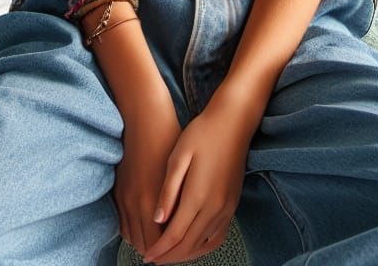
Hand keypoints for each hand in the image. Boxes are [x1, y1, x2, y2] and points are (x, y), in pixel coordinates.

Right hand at [114, 110, 180, 260]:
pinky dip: (135, 232)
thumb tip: (180, 228)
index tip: (180, 254)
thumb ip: (178, 205)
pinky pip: (123, 224)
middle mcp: (135, 204)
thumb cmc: (168, 140)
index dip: (172, 253)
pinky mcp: (118, 190)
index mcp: (154, 202)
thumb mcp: (180, 173)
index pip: (162, 243)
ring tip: (161, 246)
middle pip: (146, 244)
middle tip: (172, 254)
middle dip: (160, 253)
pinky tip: (146, 230)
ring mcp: (124, 197)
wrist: (144, 117)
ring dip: (146, 244)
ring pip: (133, 236)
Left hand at [141, 98, 253, 263]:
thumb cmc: (200, 135)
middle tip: (152, 260)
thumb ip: (168, 191)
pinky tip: (190, 245)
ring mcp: (226, 209)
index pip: (175, 235)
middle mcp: (215, 208)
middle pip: (189, 245)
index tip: (145, 257)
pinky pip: (216, 237)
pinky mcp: (232, 206)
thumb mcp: (178, 157)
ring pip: (203, 244)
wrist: (232, 124)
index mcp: (198, 197)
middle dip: (169, 256)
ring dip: (185, 254)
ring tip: (167, 254)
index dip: (159, 249)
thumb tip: (157, 219)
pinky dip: (201, 247)